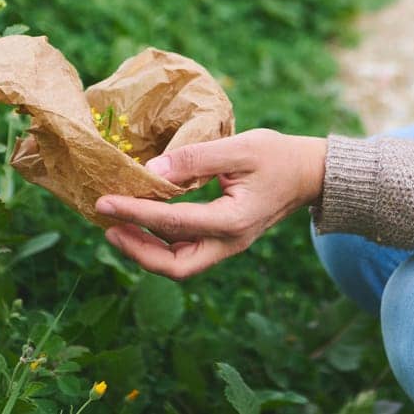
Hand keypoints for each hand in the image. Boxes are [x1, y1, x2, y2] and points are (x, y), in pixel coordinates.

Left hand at [93, 129, 326, 279]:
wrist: (309, 174)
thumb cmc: (277, 156)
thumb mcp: (239, 147)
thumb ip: (196, 158)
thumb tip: (152, 169)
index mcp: (233, 220)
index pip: (173, 223)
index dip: (135, 213)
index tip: (104, 201)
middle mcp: (230, 242)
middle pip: (175, 266)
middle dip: (137, 250)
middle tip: (107, 226)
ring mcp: (228, 245)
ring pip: (180, 264)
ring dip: (146, 250)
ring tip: (117, 227)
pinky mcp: (225, 240)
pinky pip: (187, 252)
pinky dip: (161, 243)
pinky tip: (143, 224)